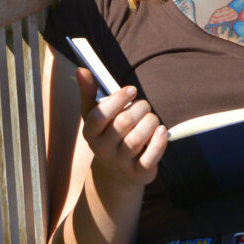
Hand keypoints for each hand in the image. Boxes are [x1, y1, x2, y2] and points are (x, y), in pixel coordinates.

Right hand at [76, 68, 166, 186]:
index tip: (132, 90)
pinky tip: (162, 131)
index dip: (117, 99)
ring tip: (152, 119)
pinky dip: (159, 142)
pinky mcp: (138, 173)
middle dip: (140, 108)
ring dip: (151, 122)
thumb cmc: (108, 134)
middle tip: (144, 105)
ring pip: (138, 138)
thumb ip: (89, 92)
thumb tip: (81, 70)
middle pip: (123, 123)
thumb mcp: (95, 115)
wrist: (117, 173)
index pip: (99, 115)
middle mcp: (102, 150)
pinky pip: (150, 157)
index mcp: (90, 133)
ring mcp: (120, 163)